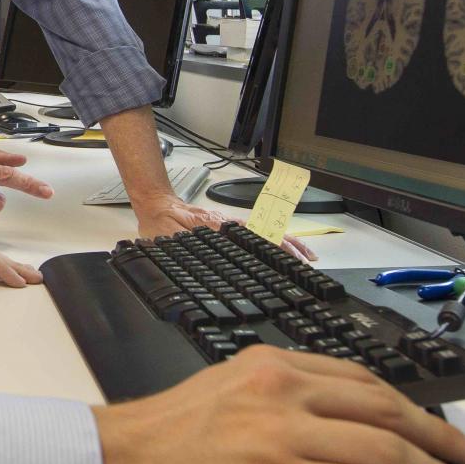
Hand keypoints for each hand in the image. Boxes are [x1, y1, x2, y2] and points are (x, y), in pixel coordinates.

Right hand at [93, 345, 464, 463]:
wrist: (123, 460)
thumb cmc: (170, 434)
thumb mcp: (229, 390)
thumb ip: (285, 397)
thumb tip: (352, 427)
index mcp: (270, 363)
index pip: (362, 380)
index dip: (413, 409)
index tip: (439, 432)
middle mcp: (281, 390)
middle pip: (384, 412)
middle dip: (439, 442)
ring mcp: (282, 435)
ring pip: (384, 452)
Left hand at [135, 195, 316, 260]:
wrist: (156, 203)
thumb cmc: (161, 220)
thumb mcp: (166, 237)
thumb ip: (180, 246)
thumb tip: (188, 254)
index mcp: (216, 227)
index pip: (251, 236)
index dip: (272, 246)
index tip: (288, 256)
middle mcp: (227, 223)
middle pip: (265, 233)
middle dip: (289, 246)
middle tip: (308, 261)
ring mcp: (229, 224)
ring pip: (263, 232)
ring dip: (285, 243)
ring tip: (305, 257)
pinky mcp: (228, 226)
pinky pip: (255, 232)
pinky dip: (272, 239)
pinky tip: (281, 249)